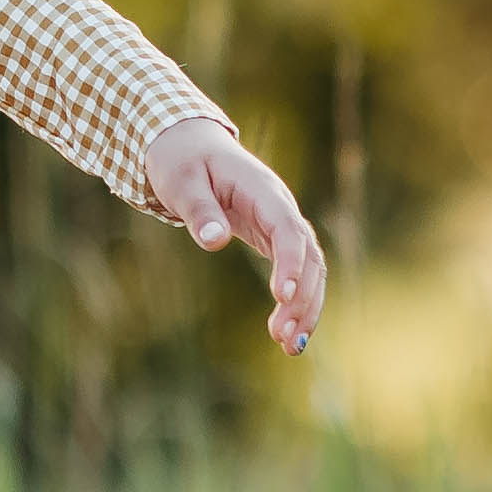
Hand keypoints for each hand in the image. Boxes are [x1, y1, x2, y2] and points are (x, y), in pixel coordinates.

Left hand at [145, 114, 326, 354]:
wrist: (188, 144)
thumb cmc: (181, 161)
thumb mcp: (181, 182)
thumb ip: (199, 211)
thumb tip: (214, 241)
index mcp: (262, 190)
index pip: (288, 229)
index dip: (290, 263)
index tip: (283, 296)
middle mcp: (281, 208)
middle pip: (308, 255)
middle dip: (302, 298)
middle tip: (283, 337)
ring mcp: (280, 223)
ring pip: (309, 268)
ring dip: (305, 307)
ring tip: (288, 346)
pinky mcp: (273, 238)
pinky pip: (295, 272)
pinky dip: (295, 301)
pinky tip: (285, 334)